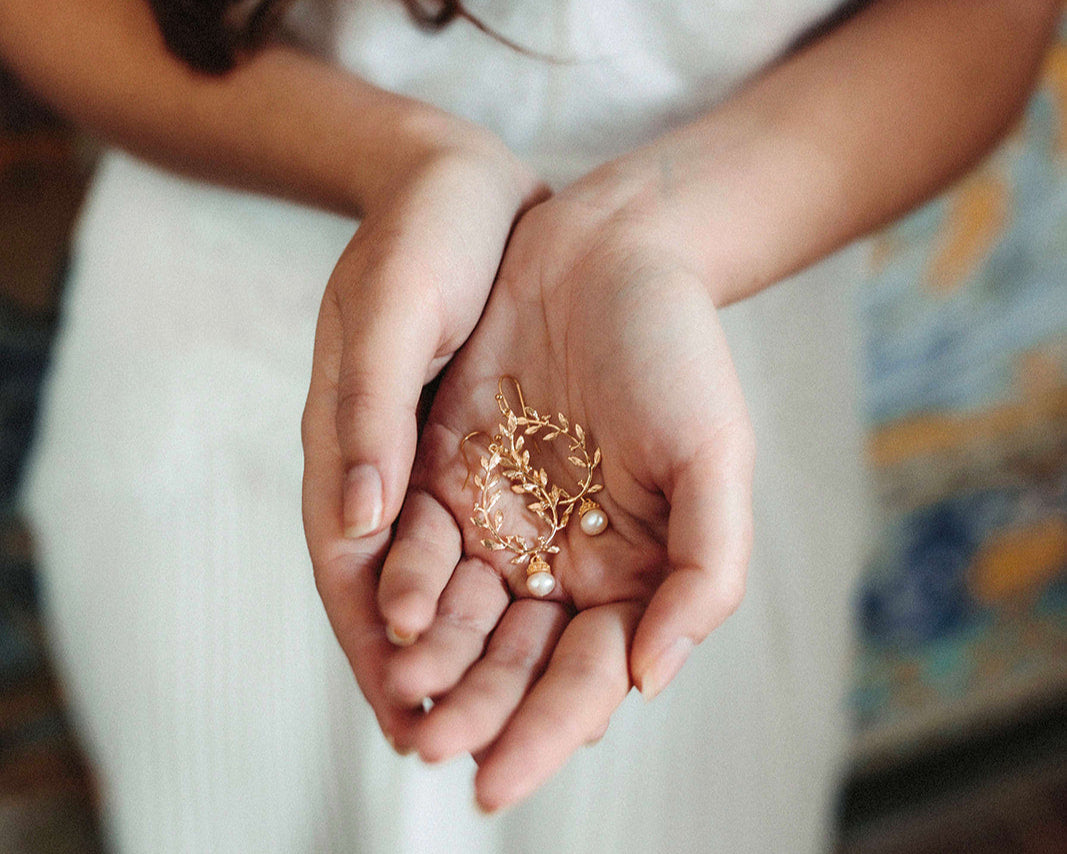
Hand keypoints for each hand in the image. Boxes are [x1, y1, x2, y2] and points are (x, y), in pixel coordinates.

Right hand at [301, 120, 544, 736]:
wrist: (474, 185)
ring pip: (474, 583)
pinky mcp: (503, 454)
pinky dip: (537, 592)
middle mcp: (399, 479)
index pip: (353, 580)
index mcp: (351, 454)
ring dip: (495, 655)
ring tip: (531, 721)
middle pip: (416, 603)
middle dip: (444, 679)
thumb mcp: (383, 311)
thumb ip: (367, 417)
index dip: (377, 656)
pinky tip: (569, 634)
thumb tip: (363, 530)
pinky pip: (520, 538)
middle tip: (474, 756)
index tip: (409, 725)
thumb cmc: (419, 236)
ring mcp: (453, 470)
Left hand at [374, 172, 755, 809]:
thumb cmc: (677, 354)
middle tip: (435, 749)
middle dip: (477, 712)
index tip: (498, 782)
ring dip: (436, 666)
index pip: (586, 677)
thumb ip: (703, 570)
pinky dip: (410, 586)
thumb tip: (650, 678)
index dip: (546, 732)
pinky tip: (394, 618)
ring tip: (407, 704)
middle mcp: (565, 564)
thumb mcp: (716, 458)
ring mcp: (506, 525)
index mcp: (633, 574)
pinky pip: (424, 549)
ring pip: (465, 620)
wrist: (607, 256)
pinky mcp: (451, 480)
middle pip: (516, 664)